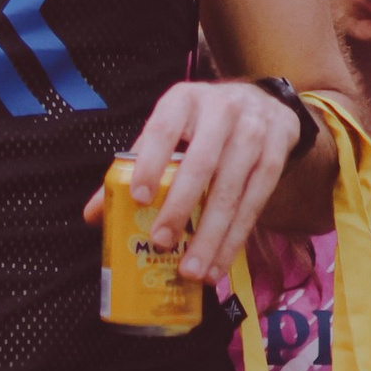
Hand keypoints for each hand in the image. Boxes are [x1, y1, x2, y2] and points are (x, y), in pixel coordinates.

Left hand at [84, 77, 303, 291]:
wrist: (266, 104)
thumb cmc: (203, 125)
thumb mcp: (171, 130)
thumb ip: (135, 166)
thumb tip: (94, 215)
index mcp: (184, 100)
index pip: (163, 128)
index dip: (150, 162)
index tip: (139, 198)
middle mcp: (222, 109)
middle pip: (201, 163)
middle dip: (181, 207)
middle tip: (161, 243)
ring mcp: (254, 131)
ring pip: (231, 189)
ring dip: (211, 235)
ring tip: (192, 271)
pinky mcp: (276, 154)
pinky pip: (255, 202)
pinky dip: (235, 238)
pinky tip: (219, 264)